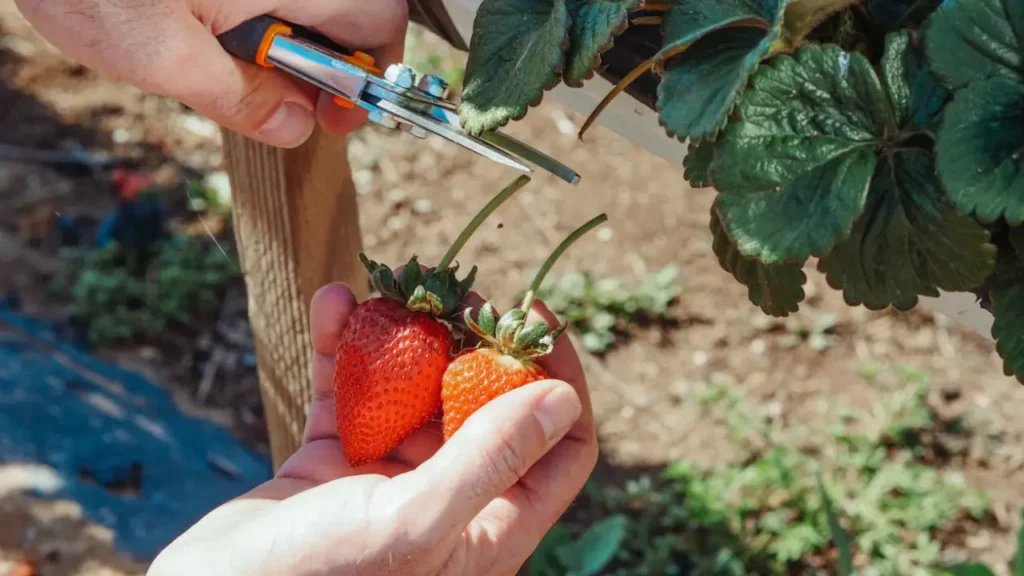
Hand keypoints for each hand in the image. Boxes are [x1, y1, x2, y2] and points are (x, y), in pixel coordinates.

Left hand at [14, 0, 408, 146]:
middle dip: (324, 63)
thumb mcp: (164, 57)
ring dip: (286, 39)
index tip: (334, 117)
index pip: (380, 26)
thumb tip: (297, 127)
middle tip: (281, 100)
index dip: (367, 80)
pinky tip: (210, 27)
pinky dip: (257, 13)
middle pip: (350, 10)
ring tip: (230, 62)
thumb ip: (243, 97)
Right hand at [148, 282, 598, 575]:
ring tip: (391, 291)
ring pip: (415, 389)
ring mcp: (389, 478)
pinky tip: (331, 304)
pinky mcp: (334, 460)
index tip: (532, 314)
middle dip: (473, 343)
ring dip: (402, 336)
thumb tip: (560, 399)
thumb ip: (489, 460)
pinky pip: (349, 390)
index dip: (558, 379)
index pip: (559, 449)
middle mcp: (450, 502)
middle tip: (452, 295)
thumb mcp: (413, 523)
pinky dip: (341, 347)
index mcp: (488, 530)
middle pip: (487, 406)